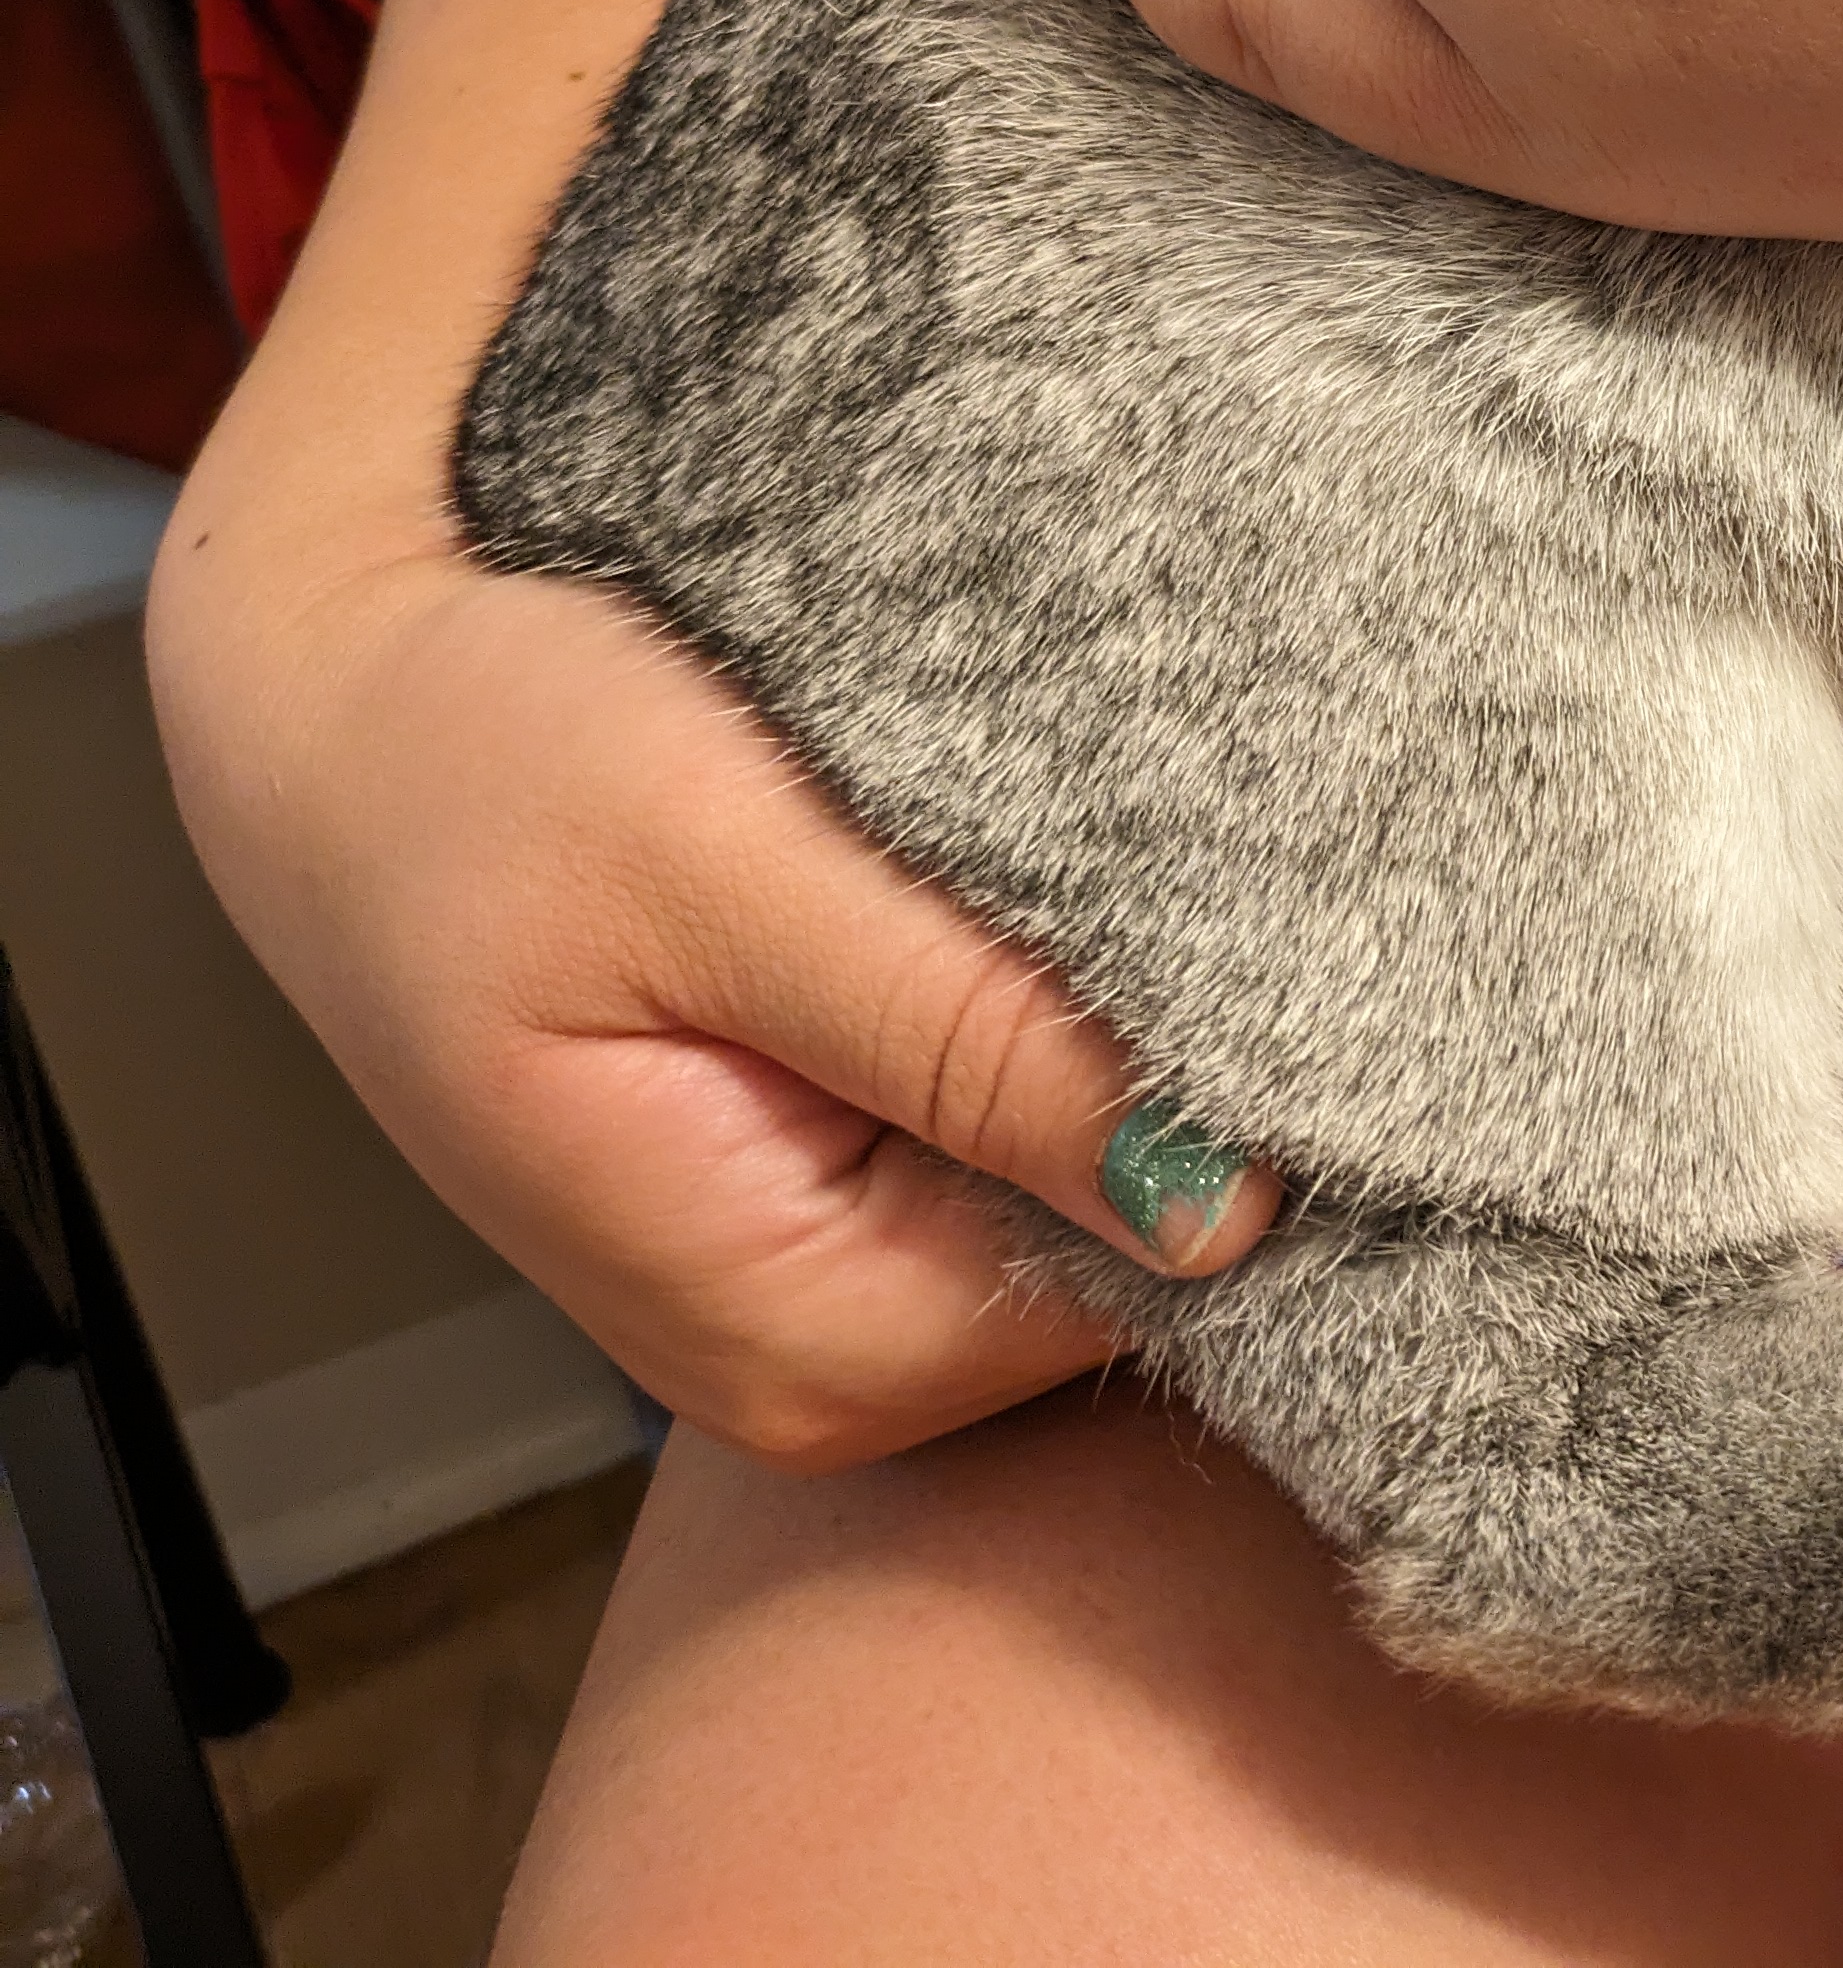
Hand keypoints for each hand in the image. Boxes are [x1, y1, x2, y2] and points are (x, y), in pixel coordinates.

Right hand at [152, 511, 1278, 1468]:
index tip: (1290, 926)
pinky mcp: (868, 1169)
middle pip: (1162, 1241)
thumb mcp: (716, 875)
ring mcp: (859, 1272)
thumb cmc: (476, 771)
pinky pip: (1052, 1108)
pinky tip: (1045, 874)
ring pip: (1124, 1162)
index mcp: (810, 1345)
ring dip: (1148, 1011)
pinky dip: (1078, 993)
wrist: (341, 696)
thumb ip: (966, 1038)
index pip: (1169, 1282)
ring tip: (1093, 835)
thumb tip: (1236, 1198)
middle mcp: (848, 1359)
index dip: (1260, 1108)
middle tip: (1180, 842)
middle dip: (1214, 1059)